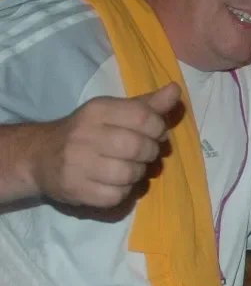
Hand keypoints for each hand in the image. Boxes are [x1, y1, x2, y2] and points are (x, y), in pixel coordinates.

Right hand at [27, 84, 180, 208]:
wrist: (40, 156)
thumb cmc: (87, 131)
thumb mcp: (114, 111)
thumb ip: (147, 104)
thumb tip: (175, 90)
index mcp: (97, 111)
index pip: (144, 117)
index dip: (159, 128)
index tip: (156, 133)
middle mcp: (85, 135)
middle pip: (139, 147)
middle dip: (151, 152)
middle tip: (146, 153)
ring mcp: (77, 164)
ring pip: (130, 173)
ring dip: (138, 173)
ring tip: (130, 168)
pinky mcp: (76, 190)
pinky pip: (117, 196)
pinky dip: (124, 191)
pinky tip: (115, 182)